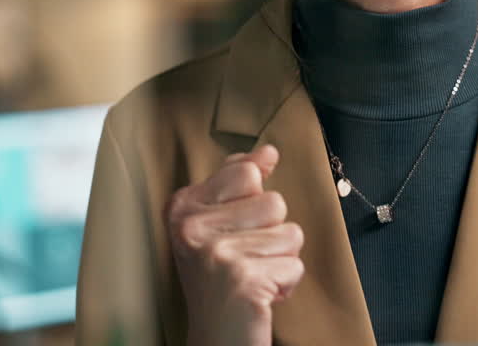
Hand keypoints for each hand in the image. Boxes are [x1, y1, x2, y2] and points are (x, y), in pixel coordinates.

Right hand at [167, 144, 304, 345]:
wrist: (215, 339)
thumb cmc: (221, 281)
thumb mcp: (218, 225)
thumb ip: (238, 183)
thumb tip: (268, 151)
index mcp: (182, 207)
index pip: (246, 172)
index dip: (255, 202)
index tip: (235, 231)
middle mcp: (192, 227)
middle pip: (274, 202)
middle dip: (271, 234)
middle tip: (244, 261)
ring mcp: (216, 253)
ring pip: (290, 233)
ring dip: (281, 259)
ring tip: (254, 277)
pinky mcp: (243, 279)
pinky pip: (294, 265)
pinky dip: (286, 284)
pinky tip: (261, 296)